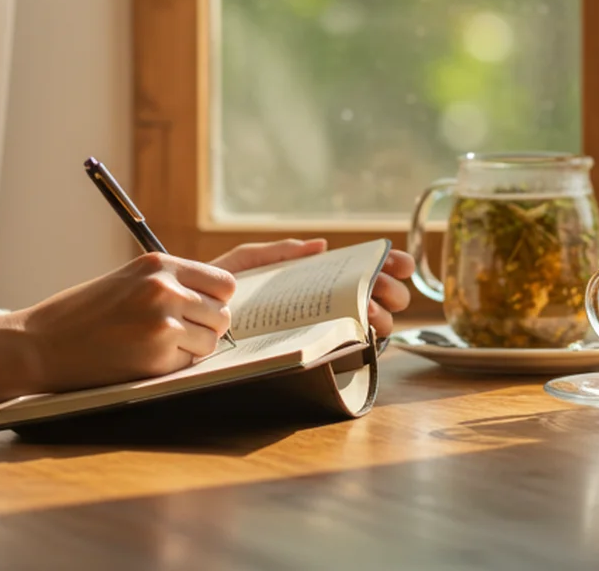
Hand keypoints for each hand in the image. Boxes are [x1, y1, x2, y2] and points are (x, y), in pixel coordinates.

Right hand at [18, 253, 236, 392]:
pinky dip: (172, 365)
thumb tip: (222, 298)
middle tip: (175, 330)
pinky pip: (189, 364)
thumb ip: (172, 283)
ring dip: (191, 347)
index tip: (217, 301)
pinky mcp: (157, 357)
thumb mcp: (129, 282)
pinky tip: (141, 358)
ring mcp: (162, 323)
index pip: (224, 281)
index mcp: (159, 264)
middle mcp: (165, 288)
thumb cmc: (83, 313)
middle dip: (206, 325)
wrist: (40, 344)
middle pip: (223, 313)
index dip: (220, 298)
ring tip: (153, 343)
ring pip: (211, 341)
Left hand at [209, 239, 416, 338]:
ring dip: (382, 314)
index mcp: (319, 277)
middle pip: (382, 295)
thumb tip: (321, 245)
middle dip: (391, 290)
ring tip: (367, 308)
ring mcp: (329, 328)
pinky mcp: (320, 353)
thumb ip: (280, 252)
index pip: (368, 267)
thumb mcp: (246, 262)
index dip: (392, 263)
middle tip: (382, 288)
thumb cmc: (220, 292)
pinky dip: (368, 337)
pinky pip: (355, 348)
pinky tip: (362, 328)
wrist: (198, 321)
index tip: (400, 264)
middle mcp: (332, 303)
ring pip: (376, 322)